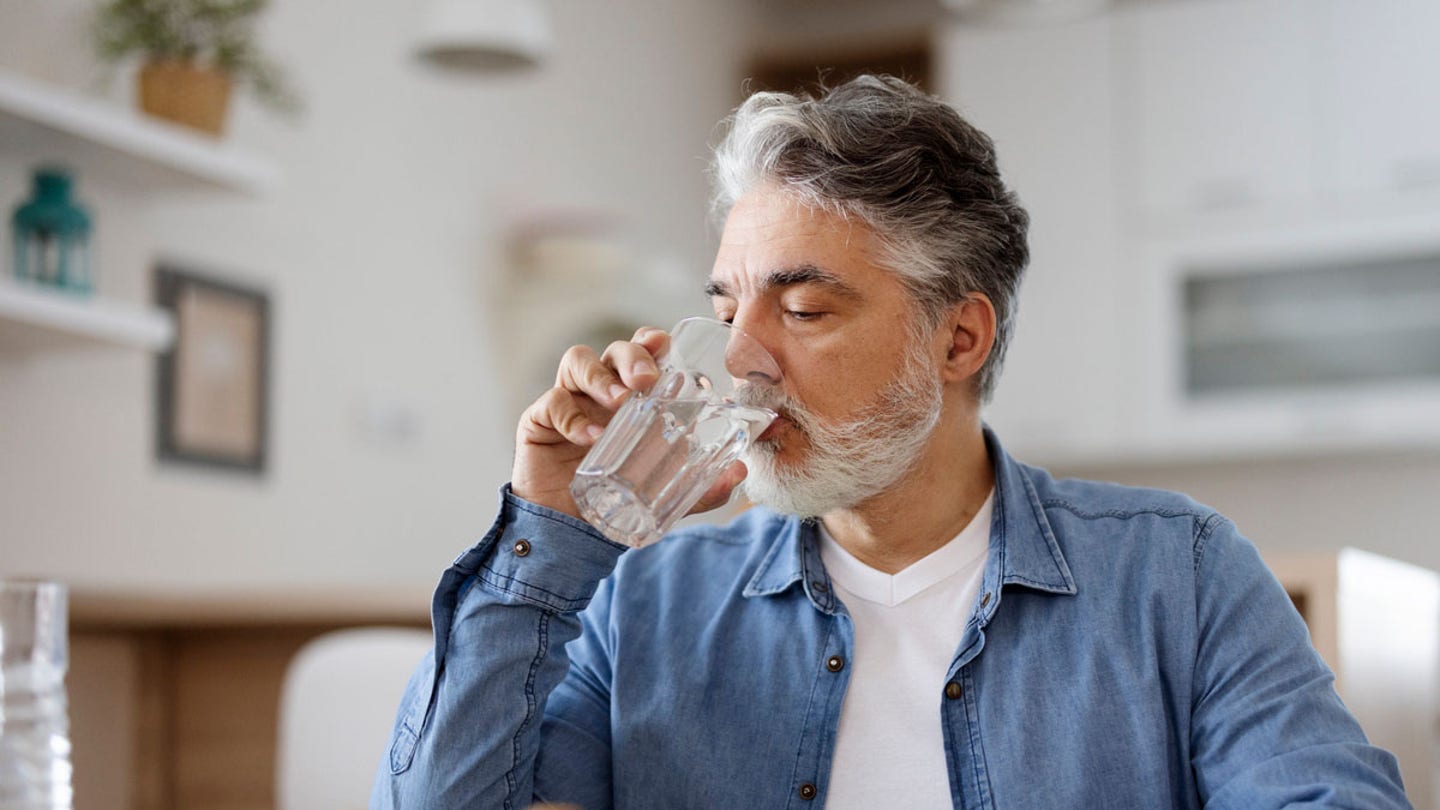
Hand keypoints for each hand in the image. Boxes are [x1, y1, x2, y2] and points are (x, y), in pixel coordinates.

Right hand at [511, 326, 747, 520]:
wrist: (573, 532)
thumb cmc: (619, 499)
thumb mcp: (668, 493)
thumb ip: (705, 487)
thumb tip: (742, 472)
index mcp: (632, 397)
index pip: (642, 353)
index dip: (652, 342)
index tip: (666, 346)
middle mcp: (601, 391)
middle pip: (614, 350)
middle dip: (632, 356)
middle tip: (647, 379)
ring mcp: (569, 401)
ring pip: (578, 361)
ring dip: (600, 376)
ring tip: (619, 402)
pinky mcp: (540, 420)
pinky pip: (552, 403)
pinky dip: (572, 416)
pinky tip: (589, 437)